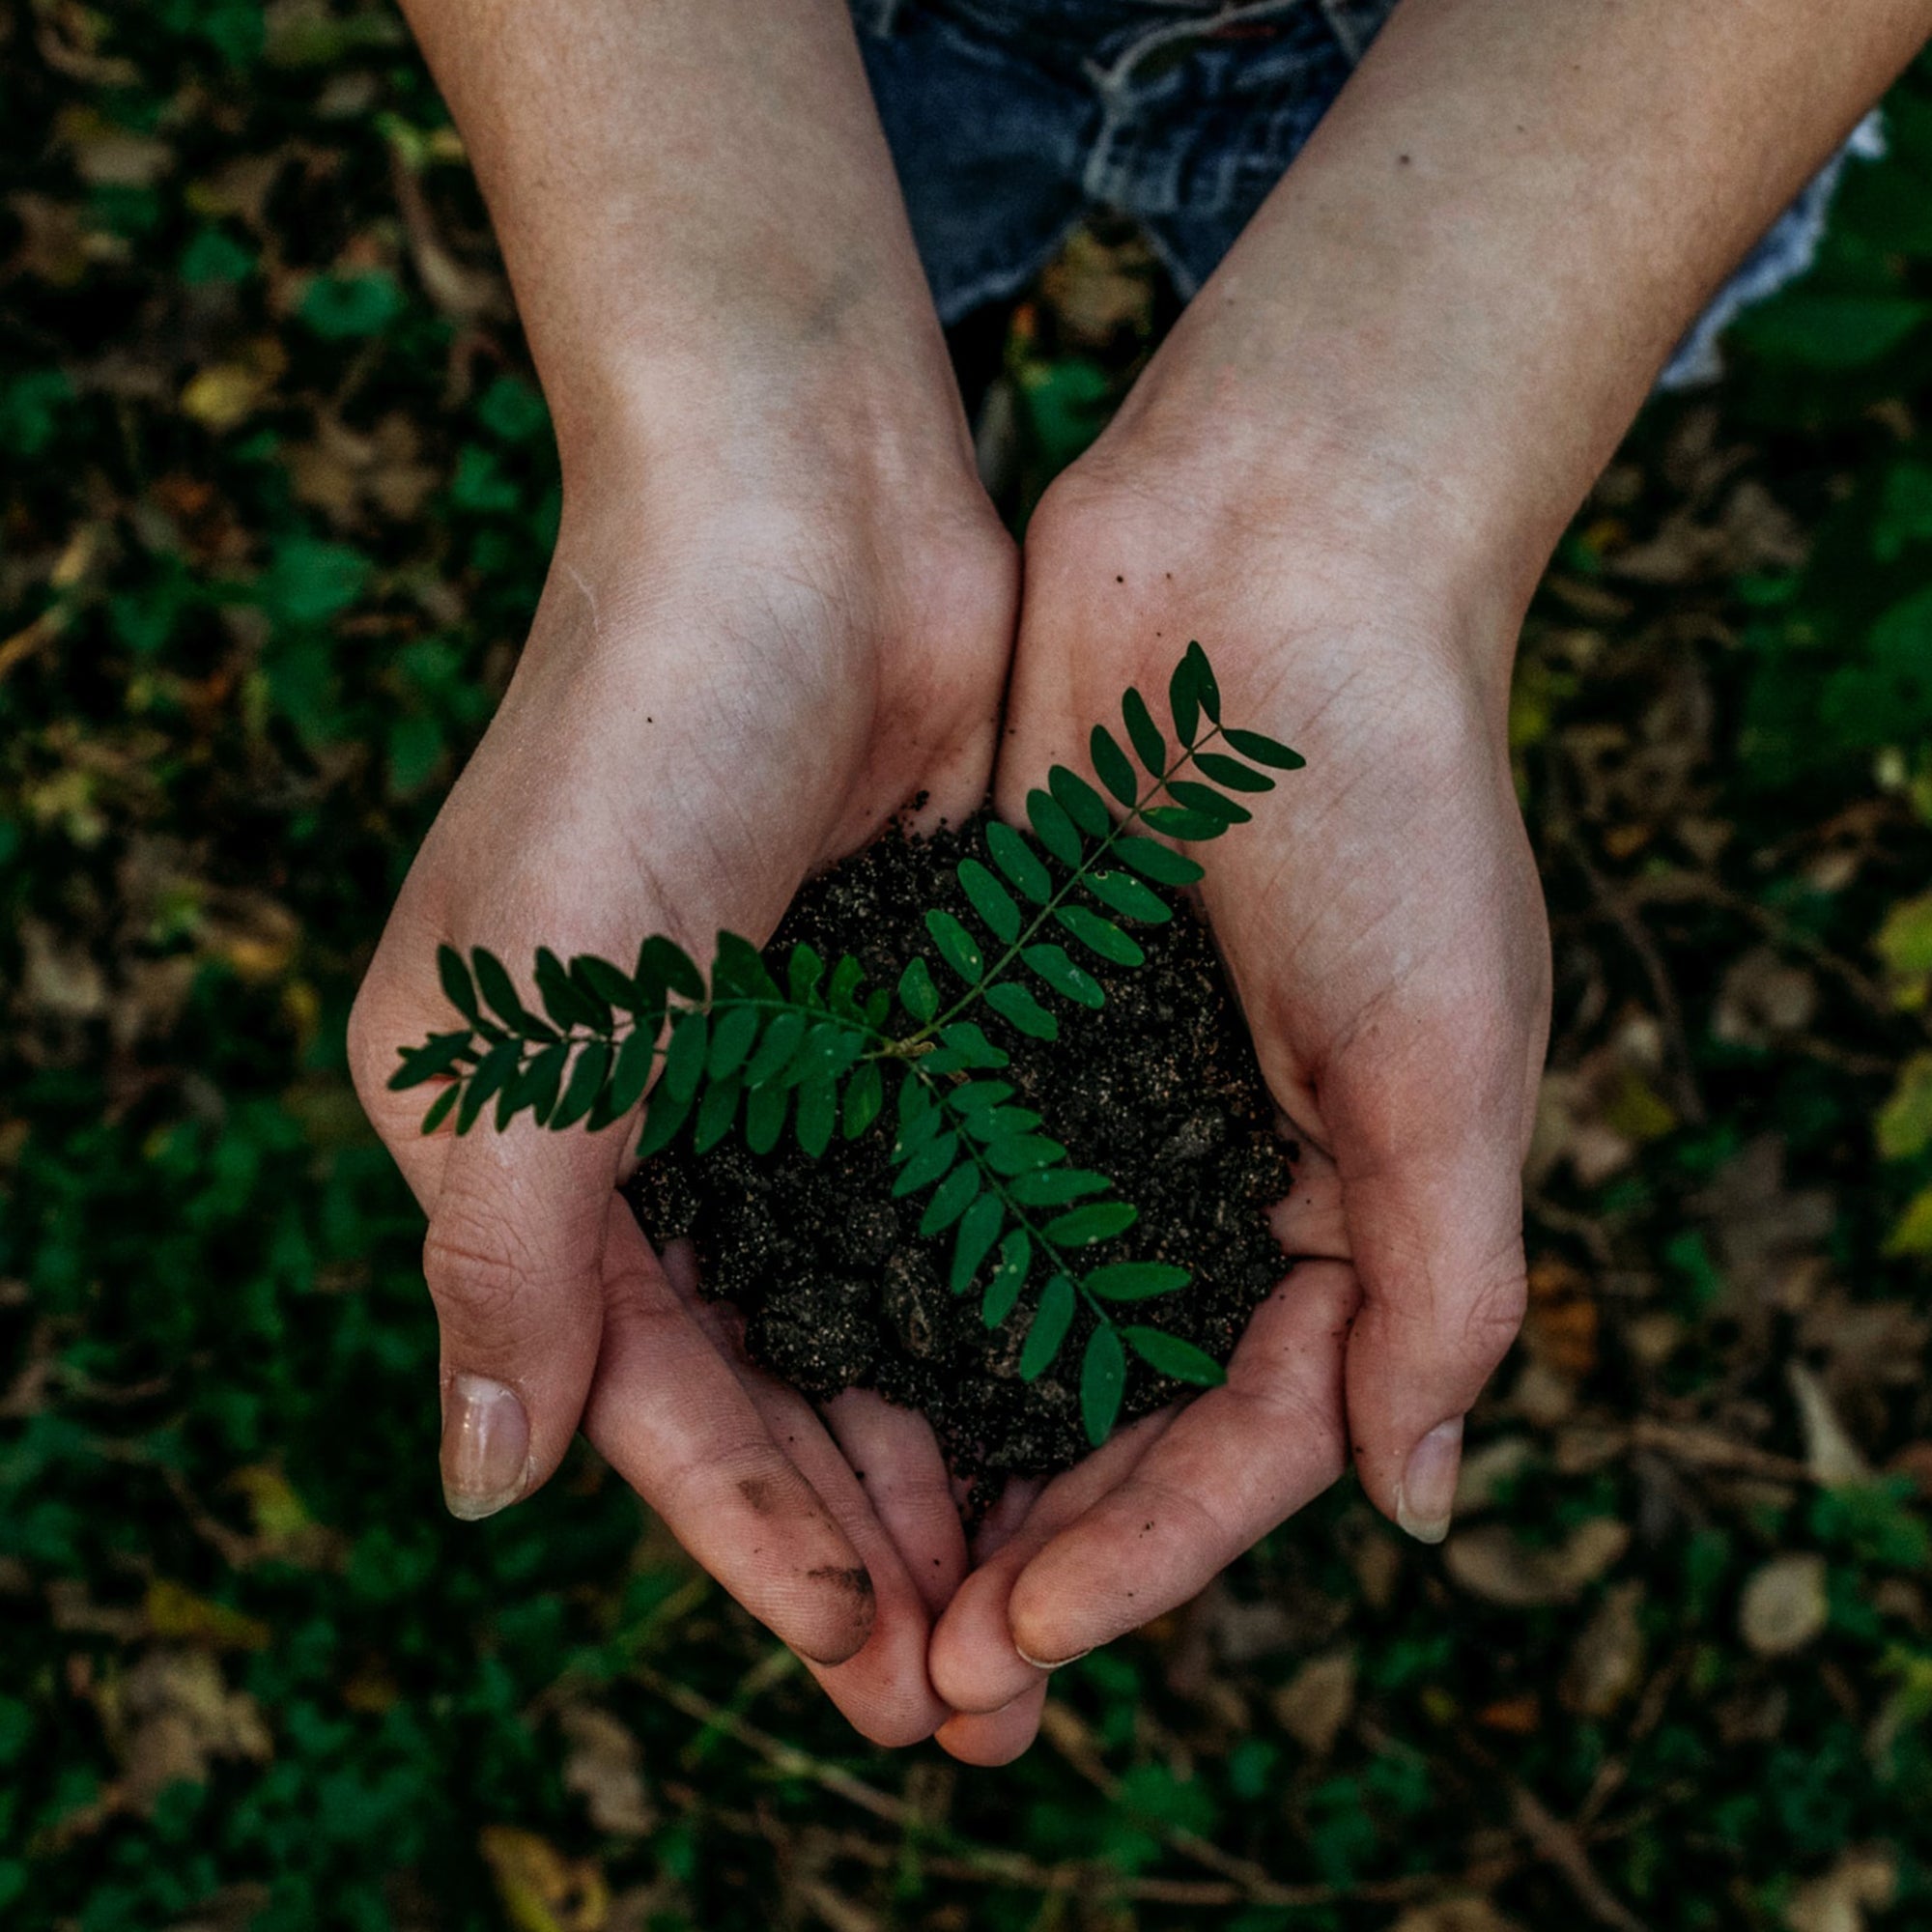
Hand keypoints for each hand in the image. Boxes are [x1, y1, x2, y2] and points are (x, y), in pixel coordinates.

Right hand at [349, 445, 1014, 1745]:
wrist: (800, 511)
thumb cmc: (640, 737)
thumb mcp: (529, 1015)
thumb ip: (504, 1256)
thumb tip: (482, 1486)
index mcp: (528, 1140)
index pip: (646, 1392)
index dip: (754, 1537)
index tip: (871, 1660)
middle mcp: (656, 1124)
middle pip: (768, 1380)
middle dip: (865, 1531)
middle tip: (980, 1687)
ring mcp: (792, 1070)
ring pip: (873, 1311)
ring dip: (948, 1445)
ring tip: (1045, 1587)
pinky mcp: (911, 1010)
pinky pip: (957, 1199)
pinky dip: (1005, 1305)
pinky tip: (1083, 1401)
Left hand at [927, 434, 1549, 1762]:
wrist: (1271, 559)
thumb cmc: (1390, 796)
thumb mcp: (1451, 1056)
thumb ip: (1445, 1284)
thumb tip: (1416, 1503)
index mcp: (1346, 1203)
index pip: (1248, 1436)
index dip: (1147, 1553)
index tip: (1025, 1637)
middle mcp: (1215, 1170)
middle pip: (1116, 1408)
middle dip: (1030, 1539)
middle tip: (920, 1670)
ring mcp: (1099, 1096)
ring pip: (1010, 1318)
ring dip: (941, 1442)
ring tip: (848, 1565)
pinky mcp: (999, 1012)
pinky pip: (937, 1177)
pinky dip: (884, 1277)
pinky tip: (804, 1365)